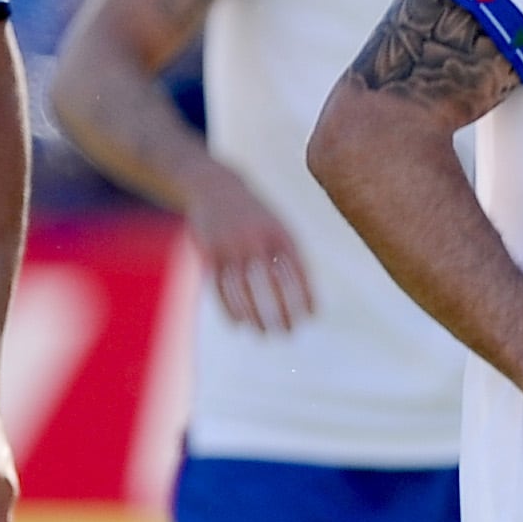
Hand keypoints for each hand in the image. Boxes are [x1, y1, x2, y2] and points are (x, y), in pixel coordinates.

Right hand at [185, 162, 314, 332]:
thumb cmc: (256, 215)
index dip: (306, 294)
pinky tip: (238, 324)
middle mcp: (256, 240)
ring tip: (264, 334)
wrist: (216, 187)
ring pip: (244, 288)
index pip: (298, 270)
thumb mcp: (279, 226)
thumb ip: (292, 255)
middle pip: (272, 283)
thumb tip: (306, 293)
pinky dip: (229, 307)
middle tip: (288, 332)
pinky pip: (220, 285)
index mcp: (280, 233)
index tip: (312, 316)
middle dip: (281, 310)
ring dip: (254, 315)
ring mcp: (232, 246)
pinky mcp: (210, 252)